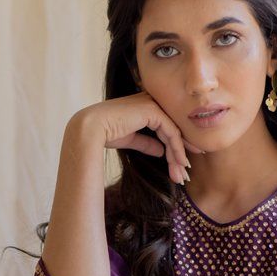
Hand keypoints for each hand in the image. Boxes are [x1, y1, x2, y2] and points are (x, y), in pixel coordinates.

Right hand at [70, 92, 205, 186]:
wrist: (91, 129)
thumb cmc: (105, 133)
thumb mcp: (131, 139)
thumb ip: (147, 142)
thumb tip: (161, 150)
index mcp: (144, 105)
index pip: (166, 125)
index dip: (175, 145)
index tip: (181, 163)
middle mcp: (151, 101)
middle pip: (173, 128)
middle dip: (181, 151)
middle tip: (185, 171)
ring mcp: (152, 104)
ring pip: (174, 132)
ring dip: (179, 155)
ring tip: (182, 174)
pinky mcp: (153, 111)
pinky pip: (171, 132)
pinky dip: (176, 149)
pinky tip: (179, 163)